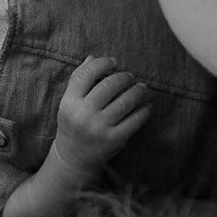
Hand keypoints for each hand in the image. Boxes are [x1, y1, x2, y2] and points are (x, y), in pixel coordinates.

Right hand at [52, 56, 150, 174]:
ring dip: (138, 91)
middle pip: (109, 85)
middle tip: (130, 77)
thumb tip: (93, 58)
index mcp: (70, 101)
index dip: (103, 63)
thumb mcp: (69, 102)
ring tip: (142, 88)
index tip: (114, 62)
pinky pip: (135, 120)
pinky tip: (146, 106)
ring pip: (126, 101)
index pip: (87, 73)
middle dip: (124, 77)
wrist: (73, 157)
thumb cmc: (73, 123)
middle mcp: (83, 114)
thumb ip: (78, 79)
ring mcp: (99, 127)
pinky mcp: (114, 139)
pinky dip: (144, 111)